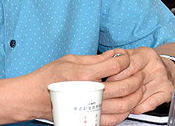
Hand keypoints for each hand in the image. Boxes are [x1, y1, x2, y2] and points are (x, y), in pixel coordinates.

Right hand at [24, 49, 144, 125]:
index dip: (124, 59)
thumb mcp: (70, 59)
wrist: (36, 96)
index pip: (114, 66)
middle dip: (136, 78)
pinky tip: (129, 103)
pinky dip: (126, 112)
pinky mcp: (90, 119)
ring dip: (135, 96)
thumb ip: (93, 58)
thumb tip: (112, 55)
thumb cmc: (49, 77)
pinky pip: (115, 119)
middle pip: (123, 86)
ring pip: (123, 105)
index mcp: (83, 74)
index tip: (126, 57)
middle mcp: (88, 92)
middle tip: (139, 72)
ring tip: (139, 87)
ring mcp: (90, 108)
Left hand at [106, 47, 174, 114]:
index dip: (115, 73)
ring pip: (141, 93)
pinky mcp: (167, 92)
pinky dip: (139, 107)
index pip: (129, 64)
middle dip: (118, 86)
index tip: (107, 78)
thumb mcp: (133, 53)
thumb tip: (105, 62)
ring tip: (117, 99)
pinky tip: (131, 106)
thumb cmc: (145, 62)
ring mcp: (163, 80)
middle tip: (109, 90)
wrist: (168, 69)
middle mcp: (157, 67)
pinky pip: (151, 103)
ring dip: (127, 99)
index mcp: (147, 54)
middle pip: (134, 80)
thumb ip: (118, 55)